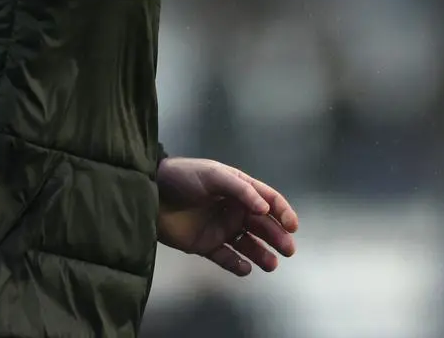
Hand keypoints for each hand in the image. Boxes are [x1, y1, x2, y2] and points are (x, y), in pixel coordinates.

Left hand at [155, 157, 298, 276]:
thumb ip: (240, 189)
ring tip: (271, 265)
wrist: (151, 193)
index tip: (292, 226)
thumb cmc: (183, 177)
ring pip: (248, 244)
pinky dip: (237, 264)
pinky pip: (226, 257)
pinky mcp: (205, 245)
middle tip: (289, 250)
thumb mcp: (213, 175)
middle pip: (262, 225)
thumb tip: (264, 207)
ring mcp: (220, 228)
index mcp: (238, 189)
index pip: (268, 200)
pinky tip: (246, 268)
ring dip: (262, 254)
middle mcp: (233, 209)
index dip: (282, 212)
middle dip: (277, 237)